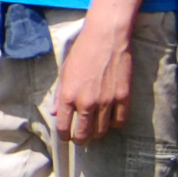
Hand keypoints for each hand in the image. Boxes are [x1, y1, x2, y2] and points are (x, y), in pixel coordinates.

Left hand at [50, 16, 134, 144]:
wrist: (106, 37)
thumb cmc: (82, 51)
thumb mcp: (65, 72)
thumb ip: (59, 95)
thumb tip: (54, 113)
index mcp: (68, 96)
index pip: (63, 127)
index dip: (63, 136)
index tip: (66, 137)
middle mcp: (86, 102)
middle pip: (83, 134)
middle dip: (80, 139)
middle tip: (81, 138)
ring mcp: (106, 101)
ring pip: (101, 131)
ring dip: (97, 133)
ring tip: (95, 130)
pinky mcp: (123, 97)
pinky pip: (119, 121)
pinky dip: (114, 124)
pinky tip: (110, 120)